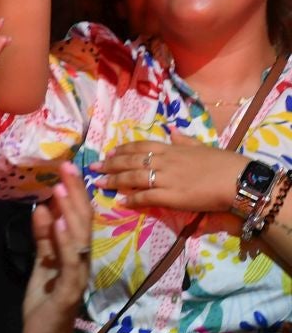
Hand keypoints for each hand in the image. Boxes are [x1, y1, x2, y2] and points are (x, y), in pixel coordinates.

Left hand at [20, 163, 93, 332]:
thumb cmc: (45, 303)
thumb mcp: (42, 265)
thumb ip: (44, 240)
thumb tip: (42, 208)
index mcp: (75, 254)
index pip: (78, 218)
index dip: (74, 193)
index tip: (66, 168)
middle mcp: (82, 261)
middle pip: (83, 222)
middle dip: (75, 194)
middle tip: (67, 167)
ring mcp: (78, 275)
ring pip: (79, 239)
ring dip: (69, 213)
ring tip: (60, 189)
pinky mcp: (70, 290)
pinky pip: (70, 263)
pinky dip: (64, 242)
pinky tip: (57, 224)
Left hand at [96, 127, 247, 214]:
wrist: (239, 180)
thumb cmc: (224, 163)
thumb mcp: (203, 146)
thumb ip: (184, 140)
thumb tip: (171, 130)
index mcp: (172, 149)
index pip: (141, 147)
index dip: (123, 150)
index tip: (109, 152)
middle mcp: (165, 161)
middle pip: (131, 161)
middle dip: (110, 164)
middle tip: (94, 168)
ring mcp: (166, 179)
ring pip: (133, 177)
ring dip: (114, 180)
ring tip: (99, 183)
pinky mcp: (171, 196)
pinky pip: (146, 197)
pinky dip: (132, 199)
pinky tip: (121, 201)